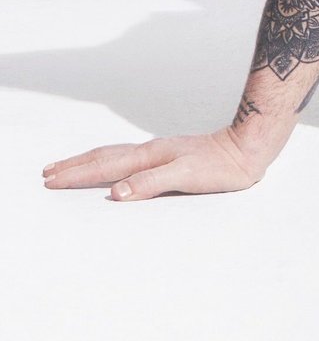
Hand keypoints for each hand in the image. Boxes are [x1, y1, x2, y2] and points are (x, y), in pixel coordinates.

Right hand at [42, 128, 268, 200]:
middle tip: (47, 172)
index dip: (77, 175)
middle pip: (104, 157)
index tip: (50, 180)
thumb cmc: (223, 165)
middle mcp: (151, 151)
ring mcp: (160, 152)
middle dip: (74, 166)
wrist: (249, 147)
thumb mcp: (187, 177)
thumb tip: (115, 193)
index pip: (105, 167)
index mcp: (150, 156)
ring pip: (115, 154)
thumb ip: (151, 183)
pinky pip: (129, 157)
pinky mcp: (170, 155)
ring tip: (70, 165)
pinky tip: (114, 164)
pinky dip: (110, 161)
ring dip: (89, 161)